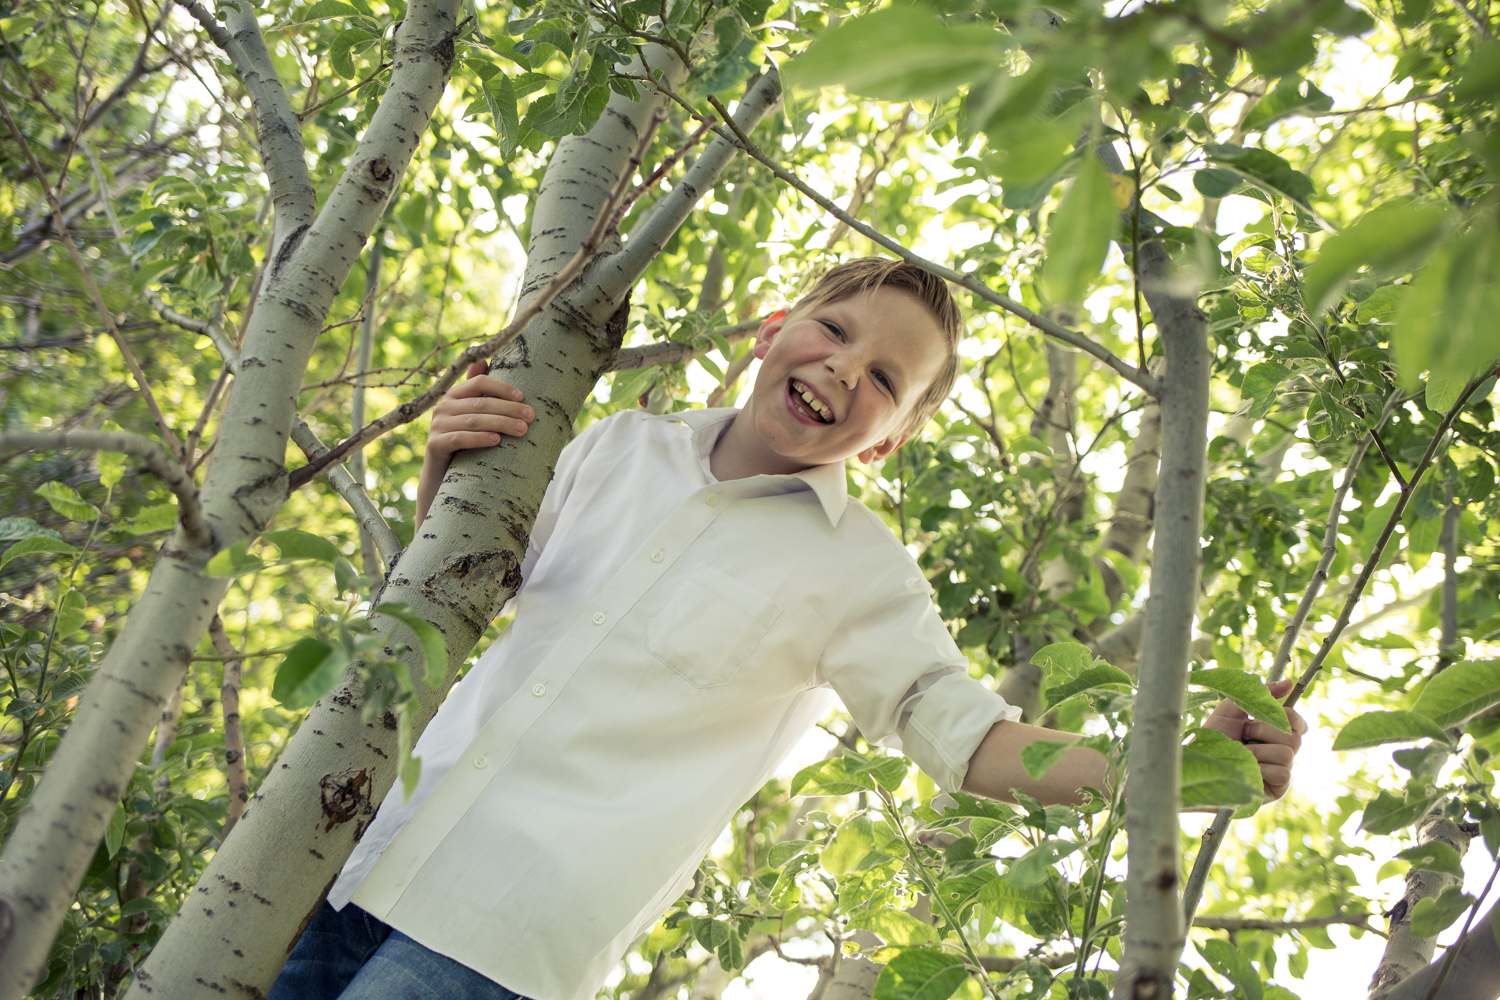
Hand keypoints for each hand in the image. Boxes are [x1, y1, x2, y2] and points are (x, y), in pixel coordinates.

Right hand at [427, 361, 534, 461]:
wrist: (442, 477)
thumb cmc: (465, 442)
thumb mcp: (473, 415)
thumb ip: (478, 391)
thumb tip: (482, 360)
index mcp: (454, 394)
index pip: (480, 382)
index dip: (502, 387)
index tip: (523, 397)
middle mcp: (443, 406)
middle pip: (481, 403)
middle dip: (509, 409)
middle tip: (530, 416)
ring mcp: (437, 425)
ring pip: (473, 420)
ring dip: (500, 423)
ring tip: (522, 429)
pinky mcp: (435, 444)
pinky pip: (459, 438)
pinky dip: (479, 438)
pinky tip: (496, 440)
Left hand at [1203, 678, 1306, 801]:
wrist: (1199, 762)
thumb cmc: (1214, 737)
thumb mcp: (1232, 710)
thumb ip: (1259, 695)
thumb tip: (1288, 683)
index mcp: (1274, 732)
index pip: (1299, 723)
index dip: (1289, 716)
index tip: (1265, 715)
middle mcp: (1281, 751)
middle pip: (1295, 736)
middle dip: (1263, 730)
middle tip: (1243, 734)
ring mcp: (1281, 771)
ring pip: (1287, 753)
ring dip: (1257, 751)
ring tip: (1241, 753)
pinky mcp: (1278, 789)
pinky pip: (1283, 772)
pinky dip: (1260, 768)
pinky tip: (1246, 769)